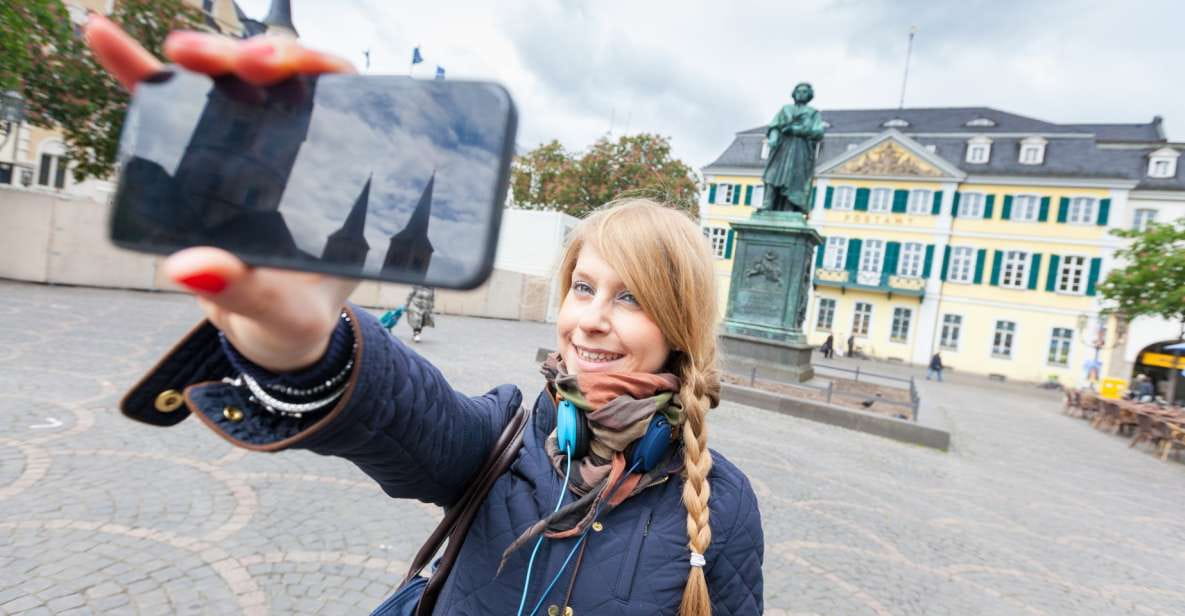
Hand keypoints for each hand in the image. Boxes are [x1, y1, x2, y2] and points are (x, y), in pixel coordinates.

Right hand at [85, 15, 358, 371]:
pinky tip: (104, 37)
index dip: (318, 71)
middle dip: (258, 58)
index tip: (286, 70)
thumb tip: (186, 267)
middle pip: (284, 82)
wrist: (272, 336)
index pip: (342, 102)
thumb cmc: (296, 319)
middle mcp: (299, 151)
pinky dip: (137, 73)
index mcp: (339, 178)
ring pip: (231, 84)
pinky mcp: (202, 158)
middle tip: (237, 64)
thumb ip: (246, 293)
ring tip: (180, 54)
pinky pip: (170, 109)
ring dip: (207, 59)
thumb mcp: (285, 314)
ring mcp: (250, 148)